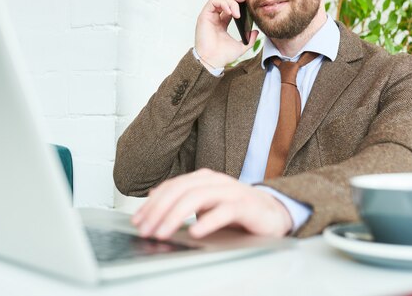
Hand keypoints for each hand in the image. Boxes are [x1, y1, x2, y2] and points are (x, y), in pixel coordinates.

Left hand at [131, 168, 292, 239]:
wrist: (273, 213)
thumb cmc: (237, 211)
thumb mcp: (206, 205)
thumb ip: (184, 200)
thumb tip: (154, 201)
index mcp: (204, 178)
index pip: (172, 187)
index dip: (152, 203)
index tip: (138, 220)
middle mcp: (216, 181)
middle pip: (181, 191)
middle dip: (158, 211)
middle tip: (145, 230)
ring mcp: (231, 192)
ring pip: (198, 198)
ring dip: (176, 216)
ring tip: (162, 232)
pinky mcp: (246, 206)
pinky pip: (225, 211)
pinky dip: (208, 221)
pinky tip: (195, 232)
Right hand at [194, 0, 258, 68]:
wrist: (213, 61)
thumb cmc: (222, 56)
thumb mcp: (241, 46)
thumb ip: (249, 39)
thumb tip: (256, 32)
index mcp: (221, 24)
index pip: (228, 8)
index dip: (237, 3)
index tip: (246, 3)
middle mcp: (214, 19)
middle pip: (223, 0)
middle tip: (243, 0)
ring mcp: (209, 17)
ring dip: (230, 1)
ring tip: (237, 12)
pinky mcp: (204, 16)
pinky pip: (213, 2)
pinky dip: (223, 3)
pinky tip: (230, 11)